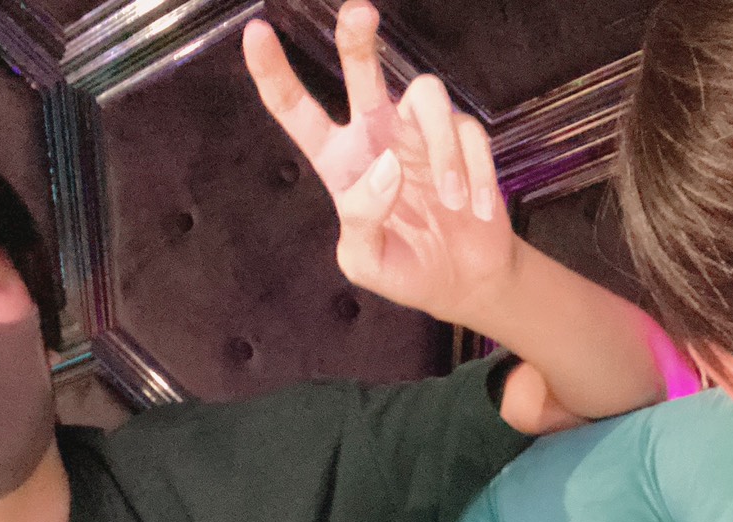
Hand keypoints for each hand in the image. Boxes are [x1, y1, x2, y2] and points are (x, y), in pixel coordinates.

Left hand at [244, 1, 517, 328]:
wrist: (463, 283)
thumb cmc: (405, 269)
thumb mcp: (365, 261)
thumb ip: (362, 218)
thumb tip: (387, 168)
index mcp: (340, 162)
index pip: (298, 111)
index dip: (274, 73)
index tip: (257, 33)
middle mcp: (377, 135)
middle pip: (362, 70)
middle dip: (356, 38)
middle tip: (360, 12)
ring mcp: (421, 134)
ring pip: (426, 95)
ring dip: (443, 151)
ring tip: (450, 202)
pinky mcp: (464, 140)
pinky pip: (469, 133)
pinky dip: (474, 173)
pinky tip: (475, 209)